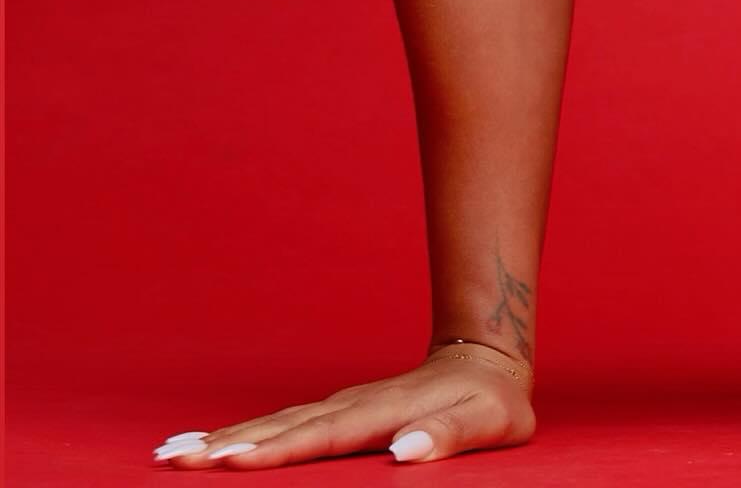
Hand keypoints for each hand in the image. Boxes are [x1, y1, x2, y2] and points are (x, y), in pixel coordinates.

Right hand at [151, 350, 535, 467]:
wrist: (485, 358)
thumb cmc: (490, 402)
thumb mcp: (487, 423)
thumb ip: (448, 435)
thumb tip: (406, 451)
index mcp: (381, 413)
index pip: (320, 437)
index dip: (274, 451)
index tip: (227, 460)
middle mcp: (352, 405)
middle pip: (282, 427)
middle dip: (227, 444)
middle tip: (173, 458)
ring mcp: (341, 405)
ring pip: (275, 422)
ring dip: (225, 437)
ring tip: (173, 451)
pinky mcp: (337, 411)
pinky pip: (283, 423)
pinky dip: (245, 433)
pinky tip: (213, 443)